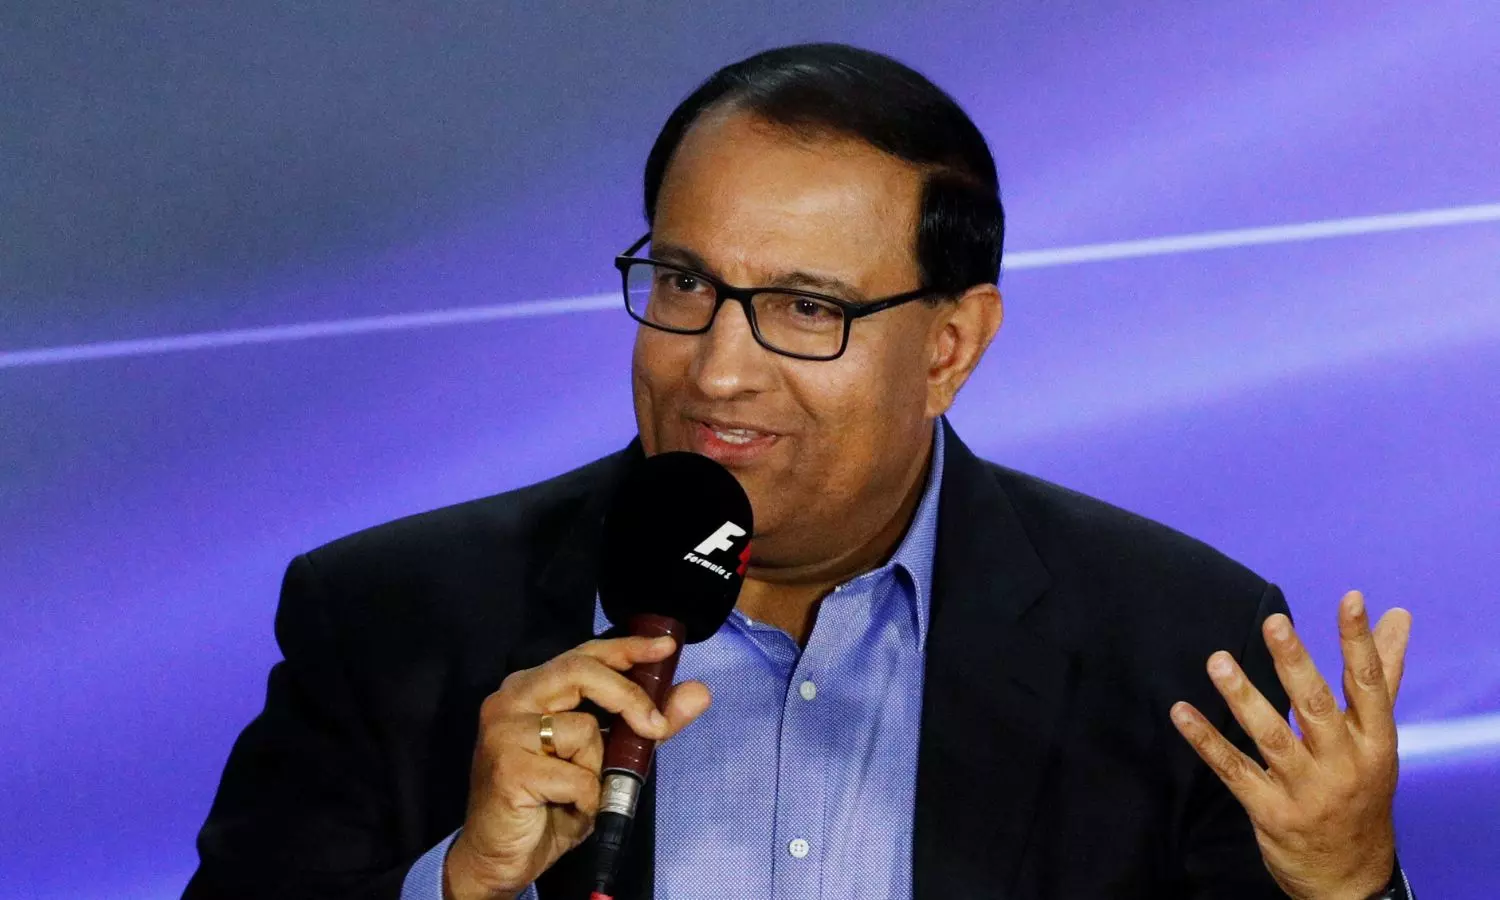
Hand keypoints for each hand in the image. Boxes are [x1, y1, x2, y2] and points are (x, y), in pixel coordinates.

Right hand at [444, 635, 711, 899]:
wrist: (500, 856)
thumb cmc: (550, 803)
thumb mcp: (608, 760)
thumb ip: (647, 723)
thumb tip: (699, 691)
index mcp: (533, 687)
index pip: (585, 654)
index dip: (628, 648)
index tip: (667, 647)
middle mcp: (512, 698)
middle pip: (582, 672)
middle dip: (628, 696)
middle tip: (656, 727)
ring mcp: (504, 730)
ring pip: (582, 728)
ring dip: (596, 768)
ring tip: (575, 791)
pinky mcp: (508, 766)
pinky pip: (576, 776)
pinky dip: (586, 799)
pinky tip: (565, 809)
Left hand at [1171, 591, 1411, 899]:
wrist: (1350, 877)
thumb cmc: (1362, 790)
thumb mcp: (1378, 739)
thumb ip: (1383, 674)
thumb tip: (1398, 617)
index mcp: (1375, 742)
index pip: (1369, 685)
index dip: (1359, 642)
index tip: (1350, 599)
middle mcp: (1343, 765)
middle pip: (1318, 708)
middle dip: (1296, 664)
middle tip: (1275, 623)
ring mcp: (1306, 790)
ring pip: (1271, 737)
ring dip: (1243, 697)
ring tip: (1218, 660)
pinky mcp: (1270, 811)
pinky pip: (1233, 770)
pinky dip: (1206, 740)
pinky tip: (1181, 711)